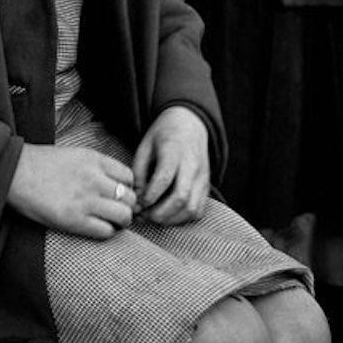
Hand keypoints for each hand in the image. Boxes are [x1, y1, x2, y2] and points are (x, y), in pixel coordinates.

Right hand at [8, 143, 137, 238]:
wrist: (14, 172)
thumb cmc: (40, 164)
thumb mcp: (73, 155)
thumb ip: (95, 167)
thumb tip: (114, 185)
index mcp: (94, 159)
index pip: (129, 177)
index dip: (127, 188)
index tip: (118, 195)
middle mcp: (94, 178)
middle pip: (130, 198)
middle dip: (126, 207)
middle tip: (116, 212)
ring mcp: (86, 199)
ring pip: (124, 216)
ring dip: (119, 222)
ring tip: (109, 222)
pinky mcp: (74, 220)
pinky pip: (105, 231)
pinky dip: (106, 232)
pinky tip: (95, 227)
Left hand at [132, 106, 209, 225]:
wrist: (190, 123)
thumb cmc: (164, 134)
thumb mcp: (145, 145)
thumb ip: (139, 170)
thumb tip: (136, 197)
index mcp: (174, 151)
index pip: (164, 178)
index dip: (150, 195)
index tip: (138, 202)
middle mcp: (192, 165)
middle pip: (181, 197)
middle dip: (160, 213)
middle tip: (144, 216)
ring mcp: (202, 177)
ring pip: (192, 208)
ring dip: (171, 219)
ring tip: (153, 218)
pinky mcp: (206, 186)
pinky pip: (199, 210)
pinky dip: (183, 218)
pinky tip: (168, 215)